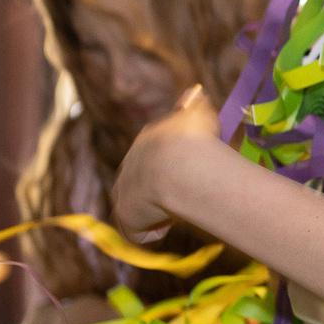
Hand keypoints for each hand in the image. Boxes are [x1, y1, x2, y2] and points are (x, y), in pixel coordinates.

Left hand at [112, 86, 222, 240]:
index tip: (189, 169)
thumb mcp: (198, 113)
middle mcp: (129, 164)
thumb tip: (196, 91)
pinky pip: (137, 231)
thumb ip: (195, 104)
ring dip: (154, 211)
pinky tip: (170, 224)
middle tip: (184, 194)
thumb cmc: (194, 137)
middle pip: (139, 181)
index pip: (153, 154)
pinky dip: (152, 232)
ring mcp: (124, 190)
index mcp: (147, 140)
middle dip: (158, 189)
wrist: (178, 164)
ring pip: (136, 205)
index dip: (170, 164)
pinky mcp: (126, 215)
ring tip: (177, 212)